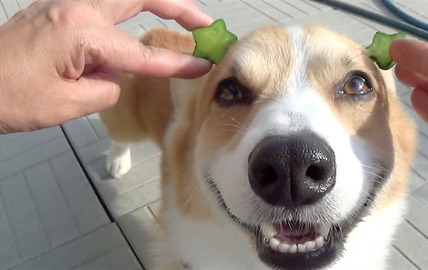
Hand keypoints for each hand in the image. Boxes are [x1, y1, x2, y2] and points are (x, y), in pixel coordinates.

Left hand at [0, 0, 212, 132]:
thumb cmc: (7, 96)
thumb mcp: (68, 104)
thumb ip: (107, 88)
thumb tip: (116, 76)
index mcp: (82, 32)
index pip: (142, 53)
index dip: (176, 63)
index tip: (202, 66)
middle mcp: (76, 8)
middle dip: (179, 8)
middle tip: (204, 23)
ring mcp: (65, 4)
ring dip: (156, 2)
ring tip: (181, 17)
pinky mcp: (58, 9)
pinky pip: (105, 4)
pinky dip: (131, 9)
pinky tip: (140, 20)